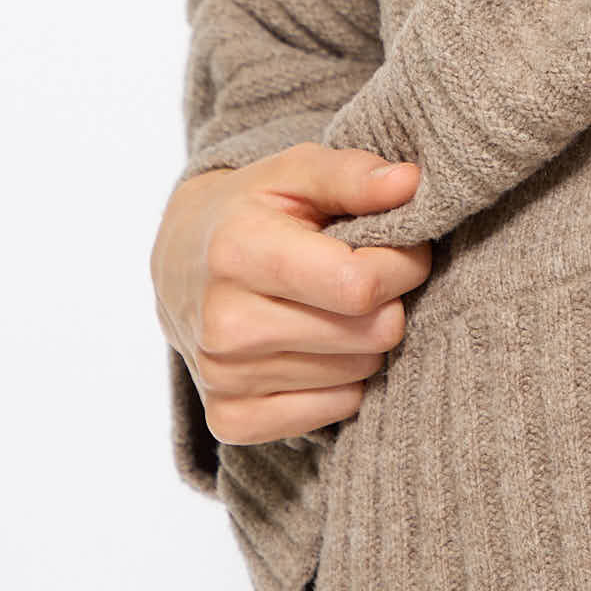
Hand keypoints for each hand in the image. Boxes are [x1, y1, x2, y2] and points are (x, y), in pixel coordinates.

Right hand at [150, 145, 432, 450]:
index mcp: (239, 251)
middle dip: (389, 300)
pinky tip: (317, 344)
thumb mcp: (295, 172)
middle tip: (368, 275)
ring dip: (364, 339)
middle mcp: (224, 323)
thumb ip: (353, 175)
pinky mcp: (228, 418)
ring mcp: (222, 377)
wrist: (180, 261)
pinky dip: (341, 380)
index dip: (403, 262)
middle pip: (369, 334)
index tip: (401, 245)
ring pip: (359, 373)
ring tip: (335, 305)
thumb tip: (411, 183)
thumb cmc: (252, 209)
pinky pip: (334, 411)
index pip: (359, 285)